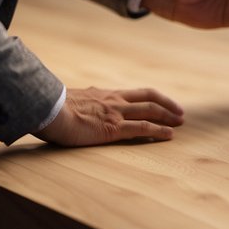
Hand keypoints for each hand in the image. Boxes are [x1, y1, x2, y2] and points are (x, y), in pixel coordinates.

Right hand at [35, 86, 184, 145]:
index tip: (163, 102)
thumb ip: (81, 103)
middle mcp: (115, 101)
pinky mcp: (113, 128)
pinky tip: (169, 135)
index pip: (136, 93)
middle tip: (180, 113)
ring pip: (150, 111)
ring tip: (180, 123)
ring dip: (168, 117)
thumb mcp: (71, 101)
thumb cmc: (53, 109)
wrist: (48, 111)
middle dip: (167, 105)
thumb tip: (75, 107)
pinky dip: (158, 131)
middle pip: (149, 98)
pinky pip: (142, 128)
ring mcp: (116, 113)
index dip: (153, 98)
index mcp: (105, 95)